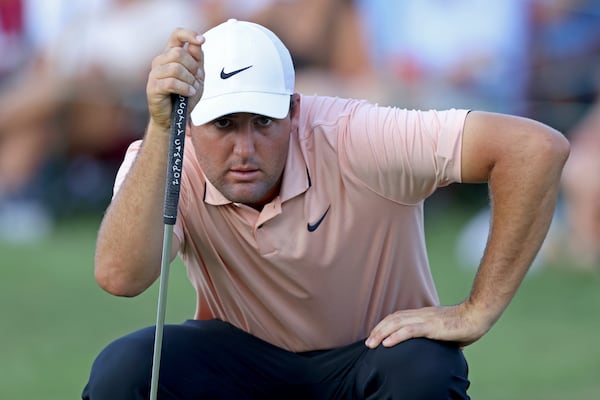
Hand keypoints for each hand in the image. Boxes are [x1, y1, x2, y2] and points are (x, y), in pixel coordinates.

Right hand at [146, 28, 204, 129]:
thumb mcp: (197, 77)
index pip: (176, 35)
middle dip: (193, 67)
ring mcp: (154, 74)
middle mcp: (160, 61)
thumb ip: (197, 60)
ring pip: (176, 68)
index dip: (189, 34)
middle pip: (178, 53)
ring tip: (192, 89)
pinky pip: (172, 82)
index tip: (202, 40)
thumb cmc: (185, 96)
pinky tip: (189, 93)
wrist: (175, 118)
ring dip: (189, 80)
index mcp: (170, 55)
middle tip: (196, 79)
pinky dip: (185, 88)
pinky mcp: (153, 87)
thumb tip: (197, 43)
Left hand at [364, 302, 491, 348]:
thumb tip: (432, 347)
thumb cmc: (464, 325)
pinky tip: (387, 343)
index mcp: (423, 314)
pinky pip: (410, 330)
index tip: (375, 335)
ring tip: (371, 343)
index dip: (384, 325)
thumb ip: (435, 335)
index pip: (398, 317)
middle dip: (378, 330)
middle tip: (368, 342)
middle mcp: (421, 314)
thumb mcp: (444, 330)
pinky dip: (396, 336)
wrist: (477, 315)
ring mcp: (426, 319)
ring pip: (397, 323)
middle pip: (393, 318)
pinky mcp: (432, 326)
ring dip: (381, 333)